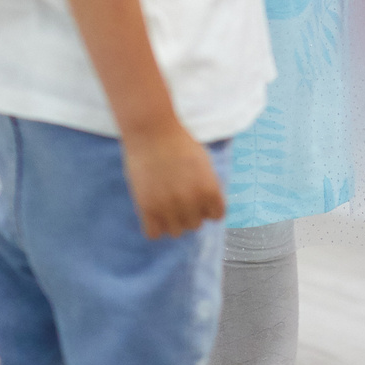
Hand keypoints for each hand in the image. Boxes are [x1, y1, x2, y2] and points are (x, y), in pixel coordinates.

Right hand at [123, 120, 227, 238]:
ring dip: (171, 220)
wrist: (153, 130)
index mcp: (210, 190)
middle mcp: (192, 202)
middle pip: (195, 224)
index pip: (216, 216)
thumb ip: (208, 187)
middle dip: (188, 212)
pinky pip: (153, 234)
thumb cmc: (179, 143)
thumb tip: (207, 209)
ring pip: (176, 232)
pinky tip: (151, 211)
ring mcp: (169, 206)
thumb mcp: (204, 163)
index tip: (196, 195)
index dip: (207, 206)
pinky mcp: (147, 207)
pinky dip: (154, 226)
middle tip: (176, 195)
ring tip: (163, 203)